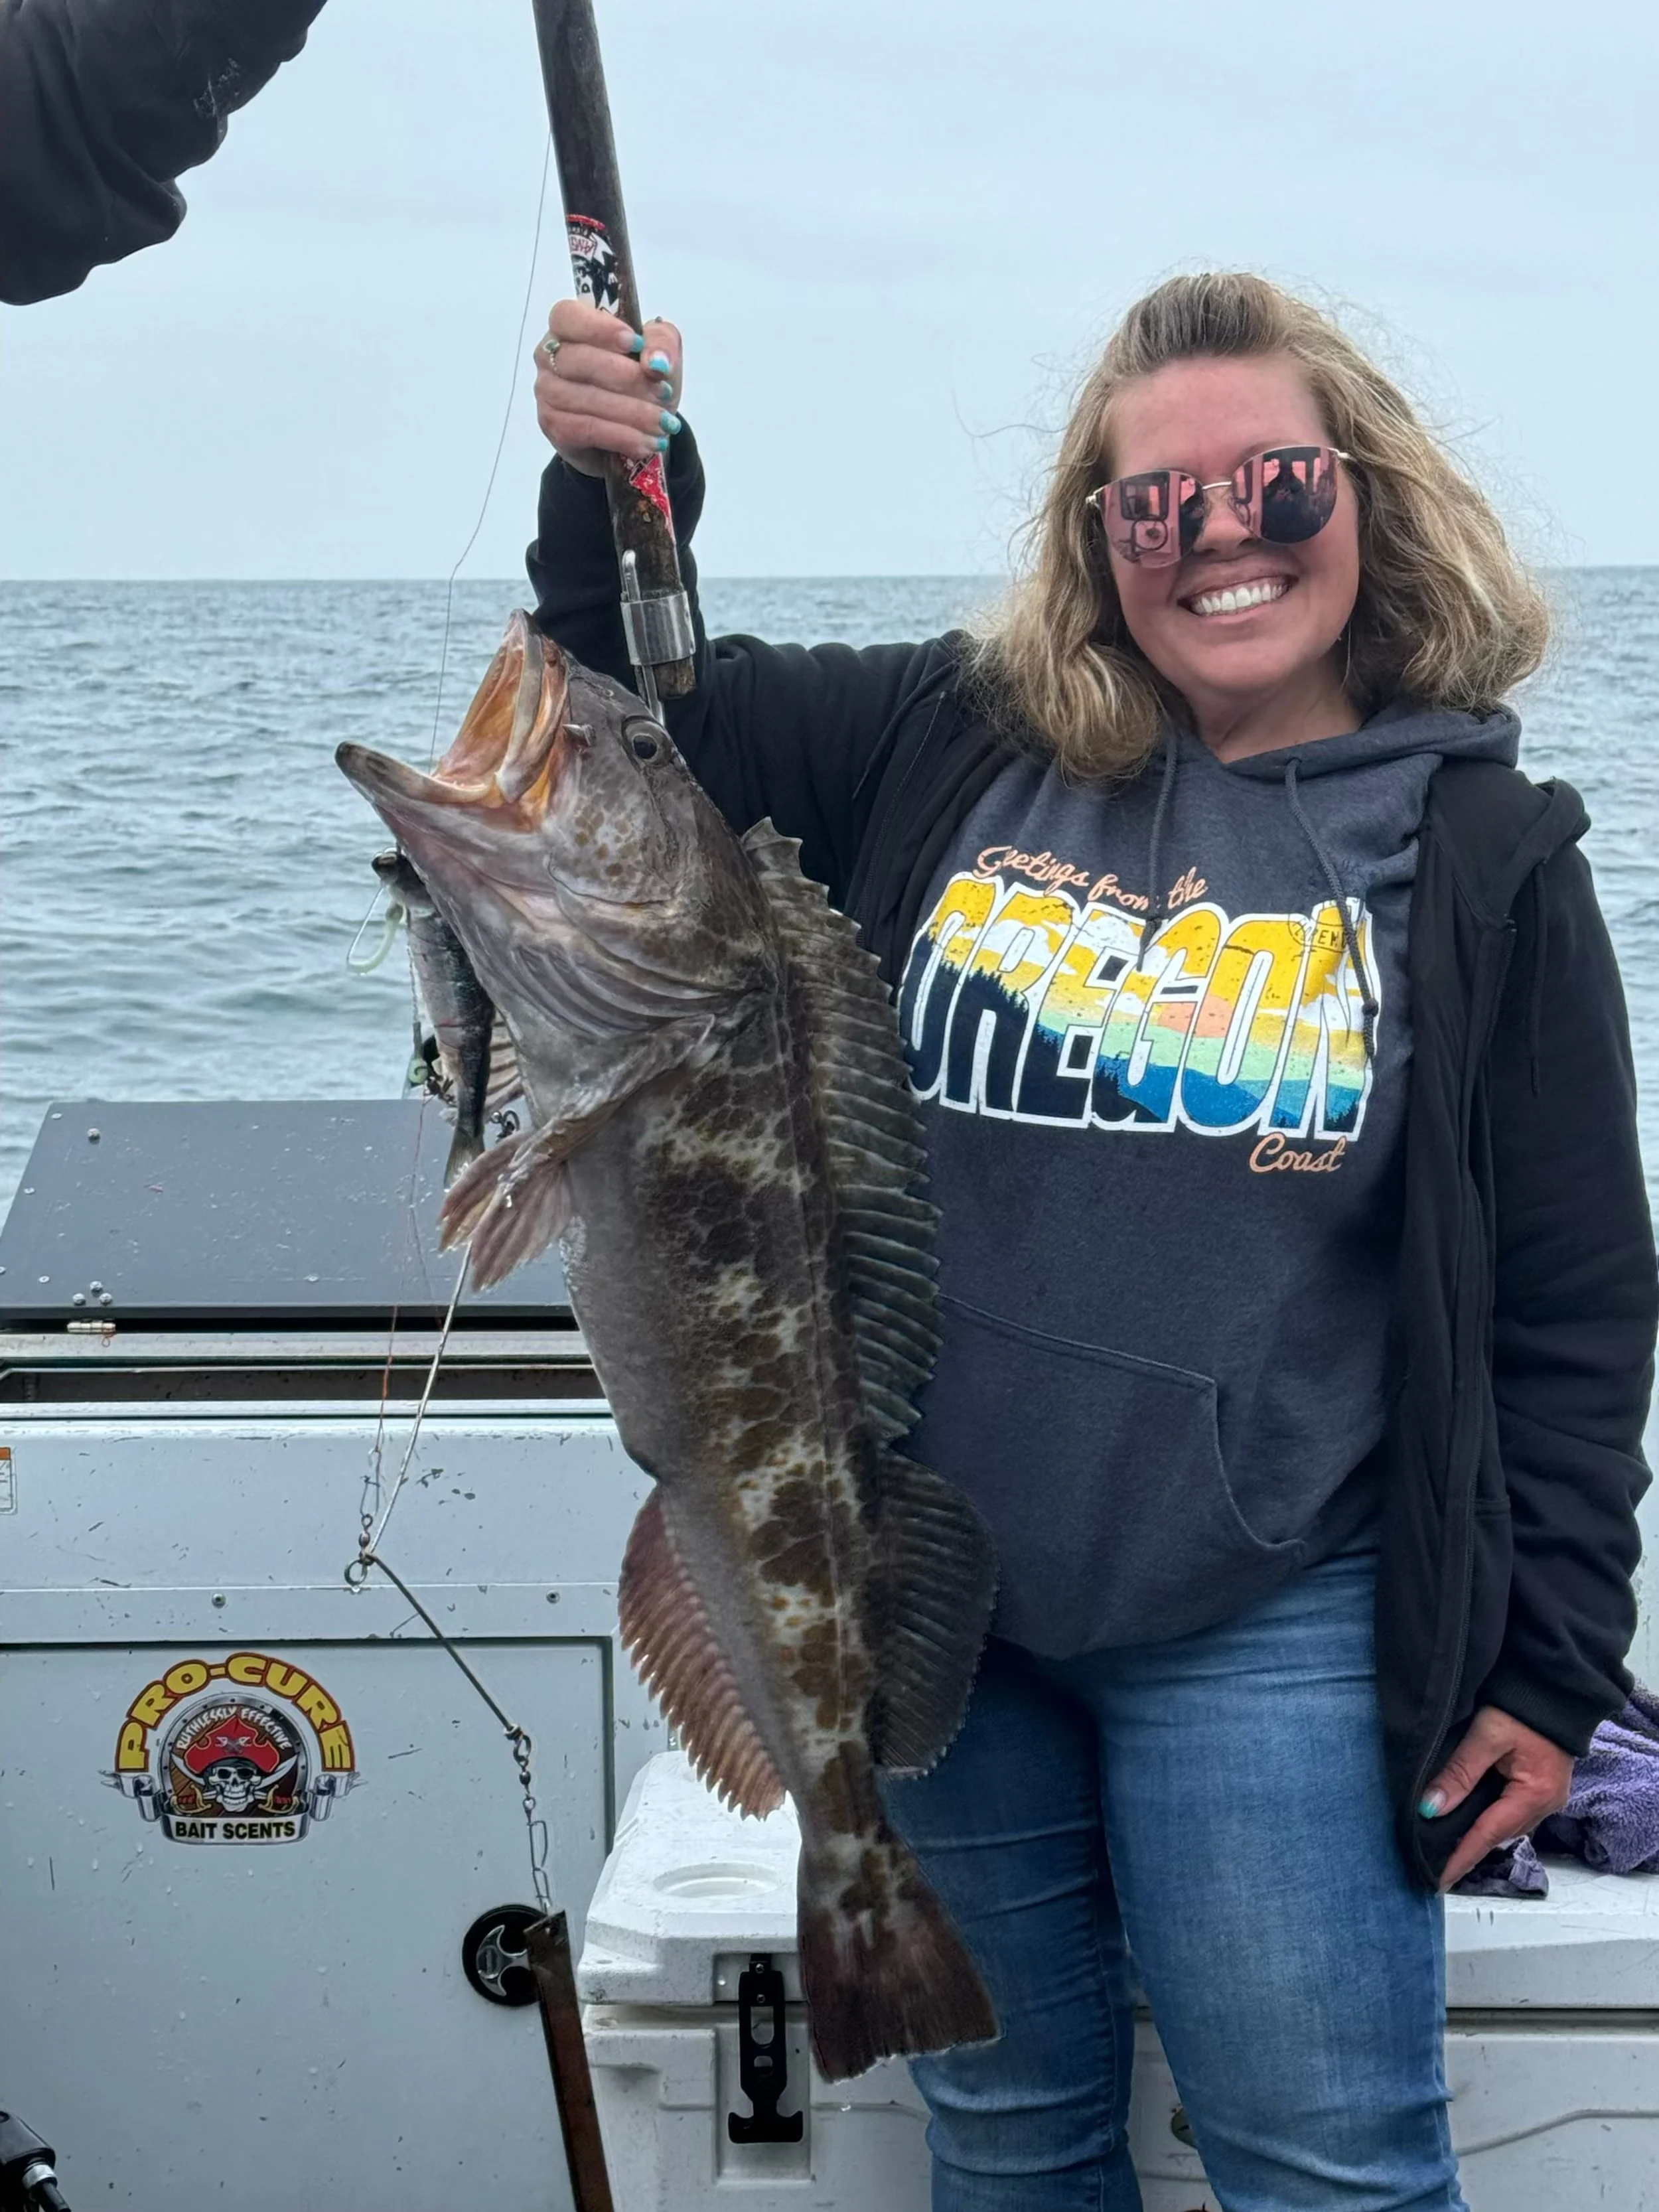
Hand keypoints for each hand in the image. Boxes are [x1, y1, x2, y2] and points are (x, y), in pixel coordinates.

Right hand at [533, 299, 682, 476]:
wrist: (634, 428)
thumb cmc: (641, 380)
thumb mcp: (660, 353)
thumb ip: (662, 344)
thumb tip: (656, 363)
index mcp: (569, 326)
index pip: (567, 316)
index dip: (599, 328)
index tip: (635, 343)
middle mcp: (549, 356)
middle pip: (580, 360)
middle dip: (628, 378)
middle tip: (663, 393)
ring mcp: (547, 392)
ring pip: (586, 399)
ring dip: (631, 413)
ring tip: (663, 424)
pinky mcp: (554, 426)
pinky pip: (587, 429)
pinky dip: (622, 437)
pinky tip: (646, 443)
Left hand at [1422, 1704, 1572, 1890]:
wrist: (1553, 1685)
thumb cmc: (1522, 1706)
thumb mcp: (1487, 1734)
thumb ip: (1460, 1771)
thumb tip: (1431, 1807)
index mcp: (1535, 1794)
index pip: (1489, 1834)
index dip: (1461, 1856)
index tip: (1438, 1879)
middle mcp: (1545, 1803)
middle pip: (1499, 1834)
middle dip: (1468, 1850)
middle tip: (1434, 1864)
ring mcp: (1545, 1796)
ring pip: (1504, 1825)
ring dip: (1478, 1835)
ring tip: (1446, 1847)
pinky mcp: (1540, 1786)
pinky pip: (1510, 1811)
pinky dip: (1488, 1818)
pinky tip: (1467, 1818)